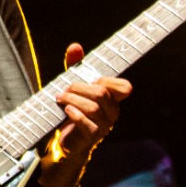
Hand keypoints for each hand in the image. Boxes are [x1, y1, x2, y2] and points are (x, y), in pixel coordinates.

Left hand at [53, 43, 131, 160]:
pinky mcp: (91, 137)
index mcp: (113, 100)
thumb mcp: (74, 87)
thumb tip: (75, 46)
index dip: (107, 80)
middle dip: (80, 88)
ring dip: (73, 100)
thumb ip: (75, 66)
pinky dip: (74, 114)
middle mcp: (112, 113)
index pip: (124, 87)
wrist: (67, 140)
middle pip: (102, 94)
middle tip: (65, 89)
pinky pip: (86, 123)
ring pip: (93, 108)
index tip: (91, 79)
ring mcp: (104, 126)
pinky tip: (66, 110)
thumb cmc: (73, 109)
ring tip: (60, 99)